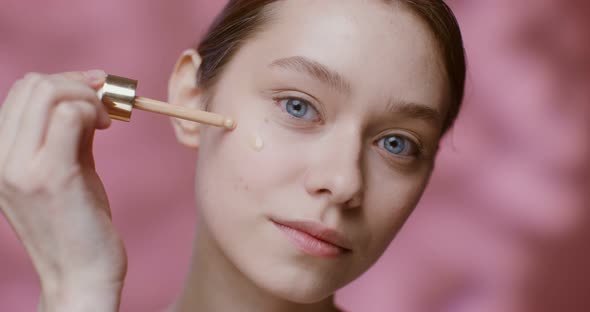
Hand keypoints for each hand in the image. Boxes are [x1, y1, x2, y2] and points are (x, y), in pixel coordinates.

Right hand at [0, 71, 125, 310]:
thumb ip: (68, 132)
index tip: (94, 89)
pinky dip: (93, 111)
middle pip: (33, 85)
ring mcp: (21, 168)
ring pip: (49, 93)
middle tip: (106, 105)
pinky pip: (70, 116)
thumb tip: (85, 94)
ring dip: (88, 97)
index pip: (21, 91)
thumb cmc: (77, 223)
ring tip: (106, 121)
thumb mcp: (65, 169)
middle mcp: (0, 159)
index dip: (63, 81)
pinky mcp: (51, 177)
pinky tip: (105, 129)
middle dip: (77, 84)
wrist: (81, 274)